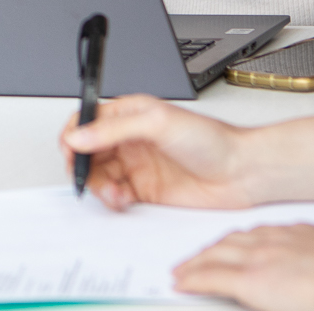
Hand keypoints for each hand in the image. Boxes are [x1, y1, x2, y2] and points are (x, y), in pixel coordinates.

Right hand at [62, 94, 259, 209]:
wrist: (242, 173)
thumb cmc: (212, 140)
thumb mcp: (158, 123)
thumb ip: (114, 130)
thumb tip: (79, 136)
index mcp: (129, 114)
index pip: (87, 120)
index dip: (74, 134)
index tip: (71, 150)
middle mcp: (129, 139)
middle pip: (87, 151)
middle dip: (82, 165)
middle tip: (85, 176)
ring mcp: (136, 165)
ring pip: (99, 176)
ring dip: (99, 186)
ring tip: (113, 192)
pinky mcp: (144, 190)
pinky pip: (114, 196)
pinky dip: (112, 200)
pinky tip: (122, 199)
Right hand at [172, 224, 313, 310]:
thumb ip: (255, 305)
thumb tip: (244, 300)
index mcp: (255, 282)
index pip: (209, 277)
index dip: (189, 280)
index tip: (179, 282)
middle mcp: (264, 255)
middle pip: (217, 253)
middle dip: (195, 261)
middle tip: (183, 268)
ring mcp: (286, 238)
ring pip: (239, 235)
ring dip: (218, 244)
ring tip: (209, 251)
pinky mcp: (307, 231)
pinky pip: (267, 227)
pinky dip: (248, 233)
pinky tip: (250, 236)